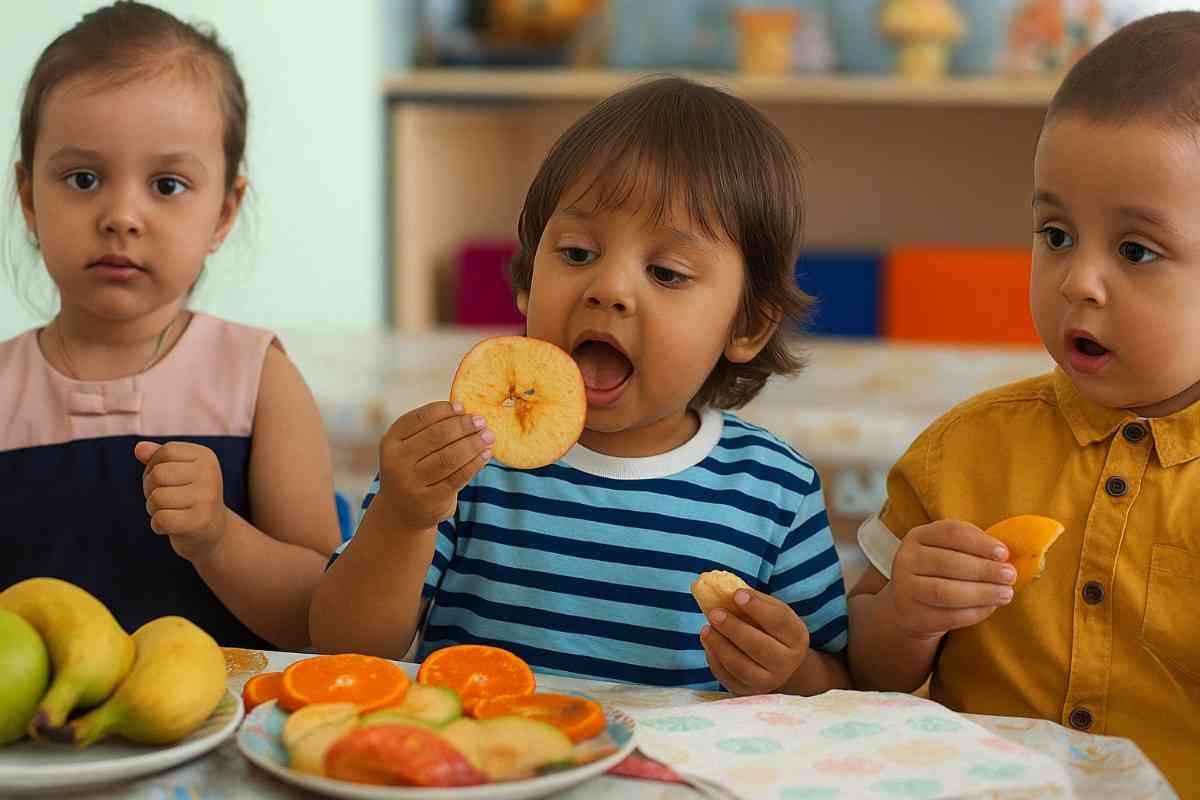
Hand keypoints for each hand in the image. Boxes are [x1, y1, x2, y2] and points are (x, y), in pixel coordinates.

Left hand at [134, 441, 229, 560]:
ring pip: (157, 498)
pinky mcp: (200, 522)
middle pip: (158, 474)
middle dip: (150, 489)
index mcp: (206, 457)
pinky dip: (158, 525)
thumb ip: (158, 457)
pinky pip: (161, 520)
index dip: (154, 466)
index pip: (166, 451)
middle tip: (164, 499)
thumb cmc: (190, 497)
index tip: (165, 480)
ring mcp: (207, 498)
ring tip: (170, 511)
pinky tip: (172, 526)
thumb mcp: (178, 472)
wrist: (213, 531)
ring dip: (154, 508)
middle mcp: (210, 474)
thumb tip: (139, 448)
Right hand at [375, 401, 492, 530]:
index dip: (444, 410)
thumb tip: (464, 410)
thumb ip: (429, 429)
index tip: (462, 407)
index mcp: (391, 441)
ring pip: (449, 457)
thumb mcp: (409, 447)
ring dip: (473, 443)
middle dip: (463, 426)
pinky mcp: (430, 500)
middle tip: (481, 421)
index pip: (420, 418)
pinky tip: (486, 454)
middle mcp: (397, 462)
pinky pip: (458, 477)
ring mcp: (412, 483)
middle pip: (436, 436)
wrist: (401, 511)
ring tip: (489, 436)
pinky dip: (475, 463)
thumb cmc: (412, 470)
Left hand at [700, 588, 811, 694]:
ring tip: (706, 629)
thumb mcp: (773, 612)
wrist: (779, 664)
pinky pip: (728, 678)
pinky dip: (714, 660)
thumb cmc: (771, 630)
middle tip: (714, 613)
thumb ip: (755, 601)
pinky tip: (708, 643)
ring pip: (740, 666)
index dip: (757, 607)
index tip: (736, 594)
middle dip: (733, 628)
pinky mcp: (749, 692)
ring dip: (719, 645)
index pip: (778, 621)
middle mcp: (786, 663)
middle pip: (758, 647)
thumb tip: (727, 589)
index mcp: (796, 638)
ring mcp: (768, 682)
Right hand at [887, 519, 1016, 639]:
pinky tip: (990, 607)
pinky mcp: (914, 615)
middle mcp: (906, 559)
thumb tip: (1006, 556)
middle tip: (1010, 576)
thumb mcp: (948, 550)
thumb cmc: (938, 572)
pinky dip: (974, 612)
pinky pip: (948, 615)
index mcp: (918, 536)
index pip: (950, 533)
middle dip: (984, 569)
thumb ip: (973, 547)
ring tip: (1005, 593)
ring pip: (945, 591)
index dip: (979, 542)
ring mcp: (905, 588)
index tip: (1004, 553)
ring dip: (981, 593)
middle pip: (947, 562)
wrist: (908, 606)